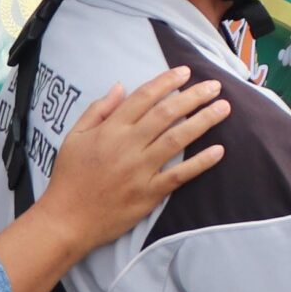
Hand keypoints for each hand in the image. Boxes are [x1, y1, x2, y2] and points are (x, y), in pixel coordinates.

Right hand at [36, 68, 231, 251]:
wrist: (66, 219)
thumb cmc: (69, 177)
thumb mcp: (74, 137)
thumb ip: (98, 110)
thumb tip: (120, 86)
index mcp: (110, 130)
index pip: (144, 97)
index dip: (166, 82)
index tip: (185, 72)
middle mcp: (128, 146)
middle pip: (166, 114)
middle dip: (193, 96)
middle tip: (215, 86)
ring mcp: (140, 170)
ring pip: (177, 139)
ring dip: (203, 121)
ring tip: (223, 108)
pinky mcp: (149, 194)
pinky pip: (179, 175)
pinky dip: (200, 163)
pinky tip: (218, 150)